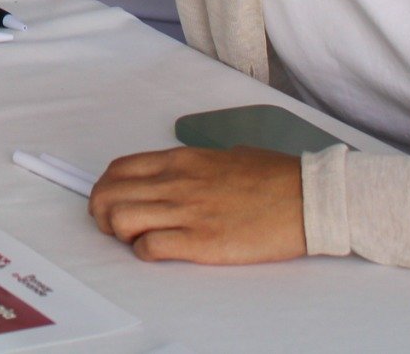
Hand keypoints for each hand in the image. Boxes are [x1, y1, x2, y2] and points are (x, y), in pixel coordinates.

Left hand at [88, 146, 304, 263]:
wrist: (307, 198)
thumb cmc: (273, 176)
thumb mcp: (224, 156)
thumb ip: (195, 166)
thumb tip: (183, 175)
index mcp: (181, 160)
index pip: (119, 170)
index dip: (106, 189)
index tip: (111, 202)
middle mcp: (176, 183)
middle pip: (108, 195)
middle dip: (101, 214)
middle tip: (115, 227)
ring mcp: (186, 212)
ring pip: (120, 220)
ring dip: (120, 234)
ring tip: (136, 240)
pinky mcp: (201, 243)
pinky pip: (150, 248)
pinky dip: (144, 253)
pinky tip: (158, 252)